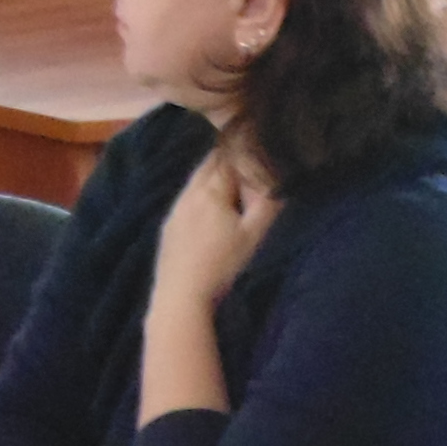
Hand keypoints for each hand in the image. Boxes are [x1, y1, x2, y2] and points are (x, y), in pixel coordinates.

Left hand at [152, 140, 283, 315]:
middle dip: (227, 160)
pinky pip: (186, 199)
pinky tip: (207, 211)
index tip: (257, 150)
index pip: (228, 158)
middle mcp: (189, 193)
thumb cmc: (222, 265)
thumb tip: (278, 179)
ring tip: (230, 185)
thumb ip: (267, 204)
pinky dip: (199, 194)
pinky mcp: (168, 226)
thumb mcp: (253, 236)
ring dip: (212, 177)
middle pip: (208, 164)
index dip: (243, 152)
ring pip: (195, 181)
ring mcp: (175, 209)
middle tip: (246, 162)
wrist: (181, 296)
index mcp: (211, 191)